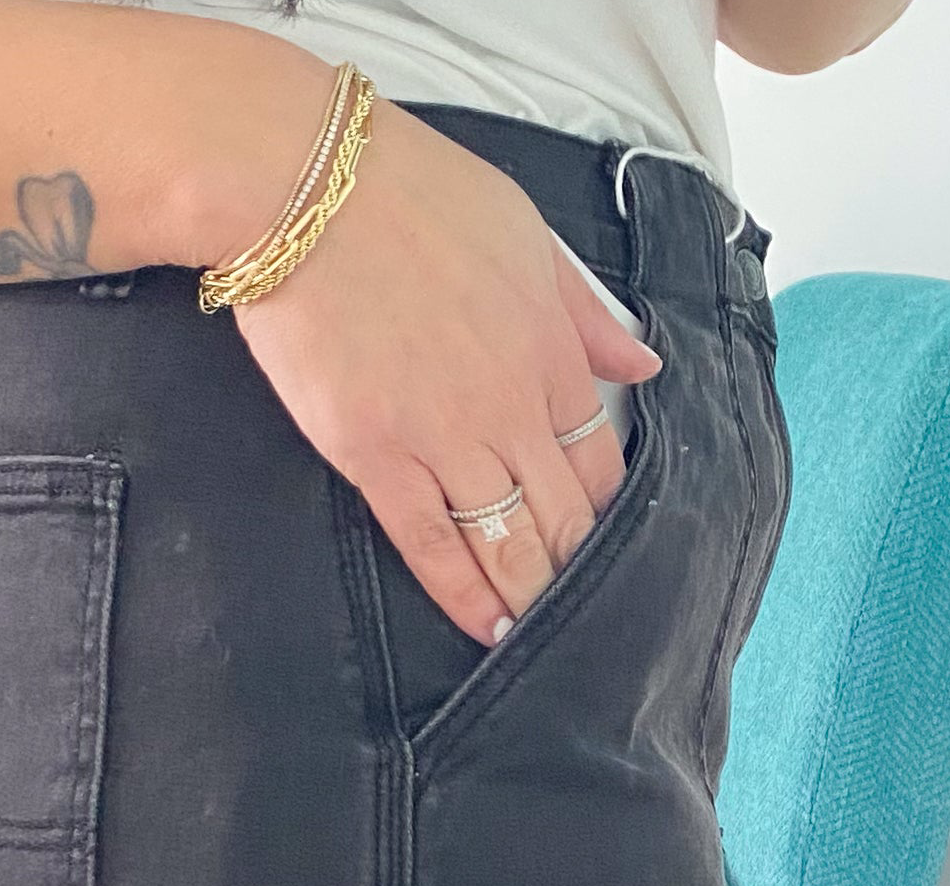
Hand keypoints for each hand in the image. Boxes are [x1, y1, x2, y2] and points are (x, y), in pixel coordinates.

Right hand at [228, 97, 663, 646]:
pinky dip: (465, 594)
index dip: (605, 514)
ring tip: (540, 636)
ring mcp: (442, 435)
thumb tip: (645, 361)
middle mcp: (508, 403)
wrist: (304, 185)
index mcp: (550, 349)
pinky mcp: (377, 455)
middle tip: (581, 613)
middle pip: (562, 513)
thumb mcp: (525, 231)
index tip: (604, 547)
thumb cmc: (408, 192)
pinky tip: (487, 628)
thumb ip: (585, 310)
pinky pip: (432, 544)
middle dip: (573, 568)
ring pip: (507, 540)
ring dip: (529, 593)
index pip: (599, 459)